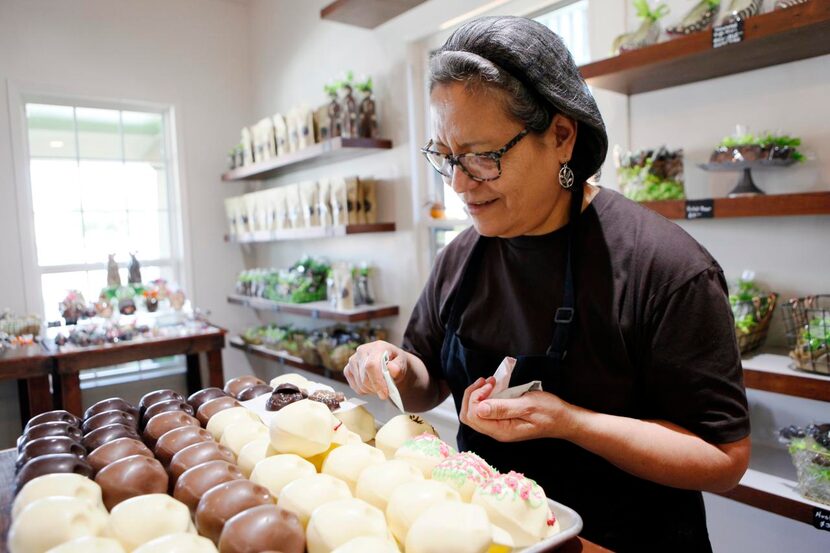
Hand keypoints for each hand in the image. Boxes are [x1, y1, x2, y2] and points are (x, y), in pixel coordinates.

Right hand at [344, 340, 407, 399]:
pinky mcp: (348, 369)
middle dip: (376, 388)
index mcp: (377, 347)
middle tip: (385, 392)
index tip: (384, 394)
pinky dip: (364, 390)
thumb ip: (398, 366)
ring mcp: (353, 360)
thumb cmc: (396, 363)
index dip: (377, 381)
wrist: (390, 363)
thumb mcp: (402, 363)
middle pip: (364, 377)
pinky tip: (372, 385)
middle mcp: (362, 351)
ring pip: (359, 384)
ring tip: (380, 386)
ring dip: (371, 390)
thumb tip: (392, 370)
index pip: (371, 365)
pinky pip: (354, 387)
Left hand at [459, 377, 575, 441]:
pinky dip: (484, 397)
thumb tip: (479, 409)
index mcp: (501, 431)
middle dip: (473, 395)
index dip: (476, 397)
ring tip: (489, 382)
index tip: (490, 385)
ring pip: (474, 413)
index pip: (473, 416)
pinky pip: (484, 410)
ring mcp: (498, 427)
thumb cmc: (549, 412)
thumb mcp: (527, 406)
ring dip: (477, 395)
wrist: (563, 419)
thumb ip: (503, 408)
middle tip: (486, 381)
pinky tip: (492, 387)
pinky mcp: (501, 421)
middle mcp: (497, 431)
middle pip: (469, 416)